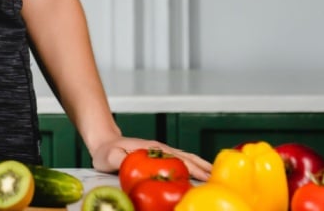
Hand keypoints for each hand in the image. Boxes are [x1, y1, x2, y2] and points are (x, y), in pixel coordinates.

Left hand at [91, 136, 211, 181]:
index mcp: (153, 150)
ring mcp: (163, 152)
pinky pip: (182, 161)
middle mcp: (162, 149)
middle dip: (204, 169)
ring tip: (215, 178)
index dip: (193, 169)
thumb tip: (130, 166)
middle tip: (218, 182)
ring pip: (188, 159)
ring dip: (202, 167)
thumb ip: (120, 161)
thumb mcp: (110, 157)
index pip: (179, 160)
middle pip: (188, 159)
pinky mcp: (161, 156)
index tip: (205, 179)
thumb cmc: (107, 151)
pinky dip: (194, 167)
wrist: (104, 142)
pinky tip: (200, 175)